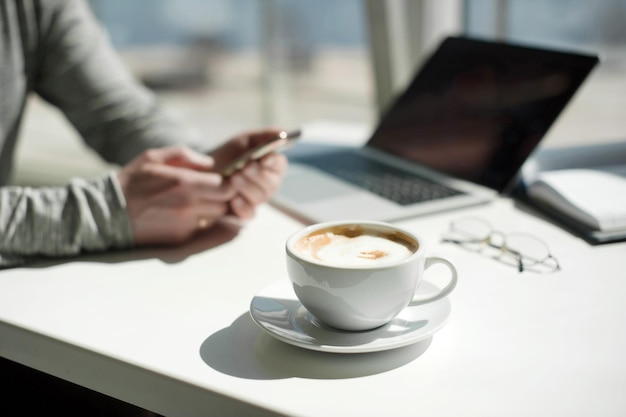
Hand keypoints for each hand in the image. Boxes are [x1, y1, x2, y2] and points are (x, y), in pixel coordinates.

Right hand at [117, 146, 235, 245]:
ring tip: (196, 203)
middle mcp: (188, 206)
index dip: (225, 183)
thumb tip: (210, 163)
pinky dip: (198, 223)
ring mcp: (185, 225)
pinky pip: (200, 230)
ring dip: (212, 211)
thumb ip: (184, 155)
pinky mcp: (180, 240)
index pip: (225, 186)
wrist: (107, 213)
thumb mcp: (153, 157)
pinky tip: (183, 216)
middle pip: (225, 204)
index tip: (217, 180)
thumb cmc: (131, 182)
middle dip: (222, 198)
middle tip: (210, 192)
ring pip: (216, 218)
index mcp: (184, 183)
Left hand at [210, 129, 288, 218]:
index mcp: (271, 167)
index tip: (264, 158)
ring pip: (261, 198)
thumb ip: (264, 136)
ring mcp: (256, 200)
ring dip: (248, 188)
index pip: (280, 166)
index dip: (274, 162)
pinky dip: (243, 207)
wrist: (204, 173)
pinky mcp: (244, 213)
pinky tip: (234, 200)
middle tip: (244, 167)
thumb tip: (283, 133)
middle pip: (272, 183)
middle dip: (258, 175)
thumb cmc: (228, 155)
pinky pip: (250, 214)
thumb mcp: (244, 141)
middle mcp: (267, 185)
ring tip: (233, 178)